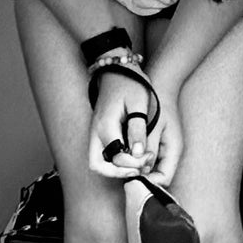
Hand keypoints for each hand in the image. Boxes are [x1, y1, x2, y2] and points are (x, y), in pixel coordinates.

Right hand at [87, 71, 181, 185]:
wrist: (116, 69)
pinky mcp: (99, 132)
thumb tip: (138, 153)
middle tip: (138, 169)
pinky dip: (114, 161)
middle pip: (98, 166)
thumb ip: (138, 129)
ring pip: (98, 162)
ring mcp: (95, 133)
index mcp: (105, 126)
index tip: (148, 157)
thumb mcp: (139, 103)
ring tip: (137, 165)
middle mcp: (96, 132)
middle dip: (118, 173)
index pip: (115, 157)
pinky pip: (103, 154)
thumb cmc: (130, 83)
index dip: (133, 163)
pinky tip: (132, 156)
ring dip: (115, 168)